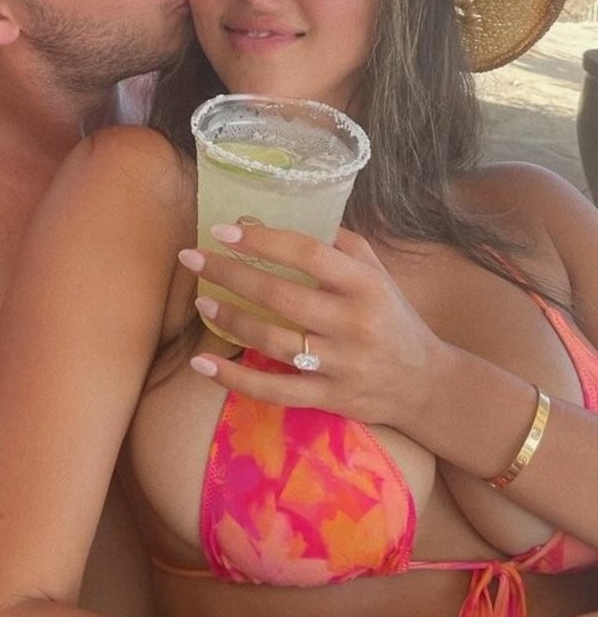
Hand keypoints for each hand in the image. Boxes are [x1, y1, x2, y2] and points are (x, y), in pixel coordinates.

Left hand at [178, 222, 446, 431]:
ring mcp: (340, 364)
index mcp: (366, 284)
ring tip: (201, 300)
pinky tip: (203, 365)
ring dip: (231, 320)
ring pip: (274, 342)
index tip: (223, 230)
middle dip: (230, 274)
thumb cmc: (392, 316)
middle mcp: (354, 323)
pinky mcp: (329, 398)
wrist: (425, 384)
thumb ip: (338, 244)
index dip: (263, 241)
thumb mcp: (377, 272)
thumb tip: (283, 218)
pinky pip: (275, 391)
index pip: (309, 255)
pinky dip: (235, 379)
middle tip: (192, 258)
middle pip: (282, 296)